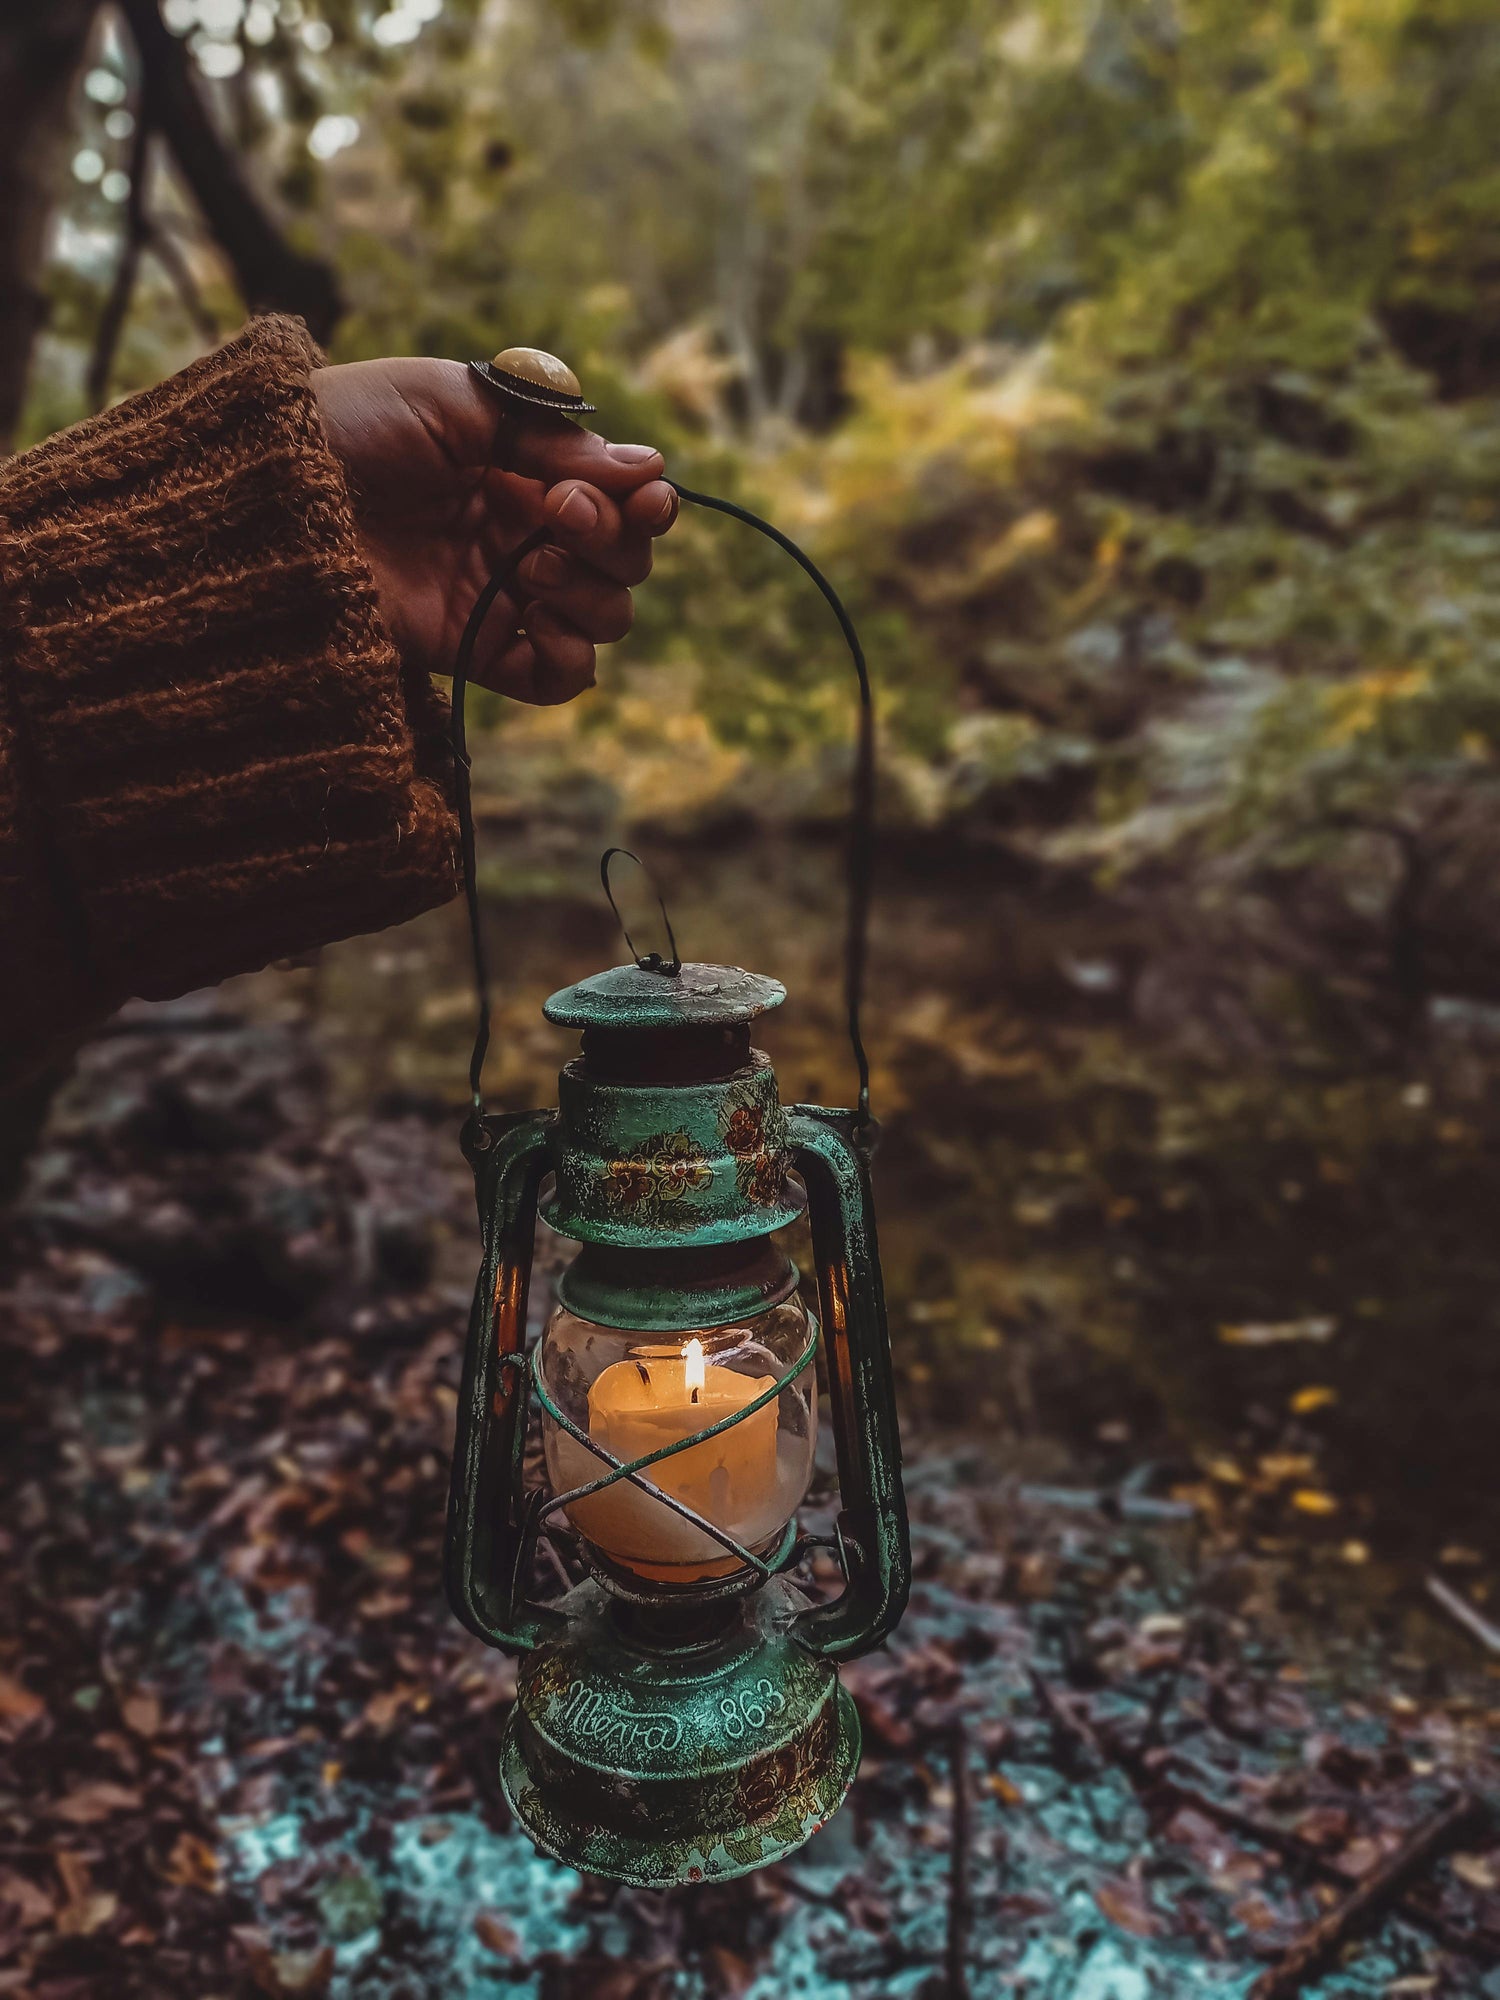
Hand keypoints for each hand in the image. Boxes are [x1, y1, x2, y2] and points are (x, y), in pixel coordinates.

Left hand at [312, 356, 676, 703]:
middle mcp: (520, 536)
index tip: (639, 494)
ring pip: (604, 619)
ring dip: (590, 591)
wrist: (269, 496)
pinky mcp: (472, 652)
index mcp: (522, 471)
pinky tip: (533, 621)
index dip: (644, 502)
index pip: (621, 500)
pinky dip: (568, 657)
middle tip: (558, 511)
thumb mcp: (456, 401)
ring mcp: (499, 597)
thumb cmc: (350, 426)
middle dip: (612, 537)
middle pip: (625, 562)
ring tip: (528, 563)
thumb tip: (648, 468)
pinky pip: (559, 678)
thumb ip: (549, 433)